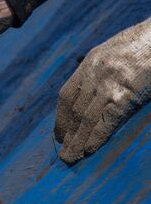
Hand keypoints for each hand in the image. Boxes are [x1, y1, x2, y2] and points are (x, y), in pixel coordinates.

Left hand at [55, 19, 150, 164]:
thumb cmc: (146, 45)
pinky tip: (89, 149)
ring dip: (77, 140)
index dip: (62, 117)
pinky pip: (106, 120)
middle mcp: (94, 73)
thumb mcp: (117, 53)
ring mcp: (108, 83)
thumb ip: (103, 70)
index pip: (67, 95)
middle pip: (74, 109)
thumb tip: (94, 94)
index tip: (60, 133)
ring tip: (71, 158)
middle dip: (68, 133)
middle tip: (64, 153)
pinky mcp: (125, 94)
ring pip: (86, 118)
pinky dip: (96, 136)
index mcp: (91, 62)